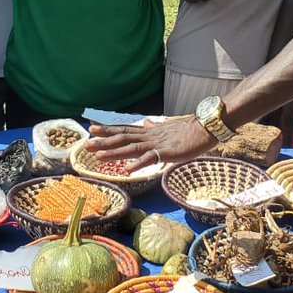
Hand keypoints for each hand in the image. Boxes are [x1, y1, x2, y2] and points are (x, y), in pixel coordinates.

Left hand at [86, 116, 215, 168]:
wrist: (205, 127)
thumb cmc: (189, 130)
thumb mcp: (168, 127)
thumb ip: (156, 127)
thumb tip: (148, 122)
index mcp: (149, 132)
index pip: (124, 130)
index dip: (108, 130)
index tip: (92, 129)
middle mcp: (149, 136)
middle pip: (123, 138)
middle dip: (104, 141)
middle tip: (87, 144)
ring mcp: (157, 144)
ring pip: (132, 148)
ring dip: (115, 152)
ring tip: (99, 156)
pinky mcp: (167, 152)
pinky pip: (150, 159)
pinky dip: (138, 164)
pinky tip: (127, 170)